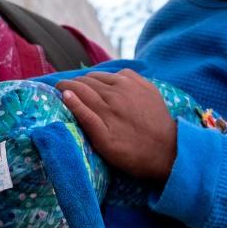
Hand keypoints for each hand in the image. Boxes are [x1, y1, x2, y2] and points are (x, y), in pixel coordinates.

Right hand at [58, 70, 177, 180]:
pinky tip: (111, 88)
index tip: (58, 90)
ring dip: (93, 80)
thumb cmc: (132, 154)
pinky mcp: (145, 84)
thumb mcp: (103, 143)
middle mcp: (117, 89)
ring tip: (88, 89)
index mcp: (105, 105)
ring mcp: (133, 84)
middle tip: (70, 92)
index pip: (77, 87)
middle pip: (88, 79)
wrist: (169, 152)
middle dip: (76, 84)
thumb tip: (67, 95)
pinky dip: (112, 78)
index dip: (64, 87)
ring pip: (104, 75)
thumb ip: (85, 117)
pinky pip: (122, 73)